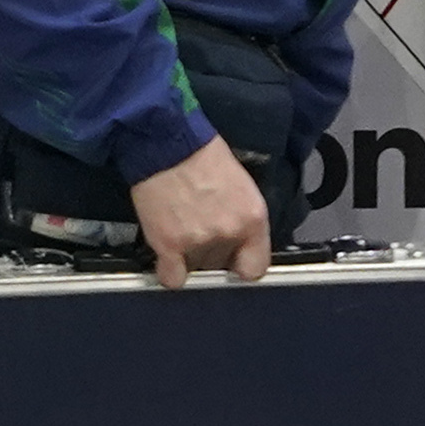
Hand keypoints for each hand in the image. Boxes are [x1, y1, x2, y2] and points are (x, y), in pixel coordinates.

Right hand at [129, 135, 267, 290]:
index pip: (256, 268)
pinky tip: (168, 254)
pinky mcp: (169, 245)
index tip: (235, 261)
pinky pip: (173, 279)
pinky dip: (170, 271)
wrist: (168, 145)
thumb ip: (244, 219)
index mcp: (253, 217)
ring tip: (183, 228)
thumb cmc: (204, 158)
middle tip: (201, 229)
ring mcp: (199, 241)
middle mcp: (229, 232)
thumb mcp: (242, 186)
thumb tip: (241, 244)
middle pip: (222, 265)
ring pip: (197, 268)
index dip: (243, 265)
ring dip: (190, 256)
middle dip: (213, 252)